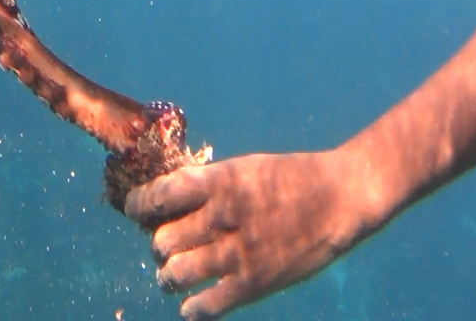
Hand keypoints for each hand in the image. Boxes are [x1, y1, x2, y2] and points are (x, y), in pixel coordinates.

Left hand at [125, 150, 369, 319]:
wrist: (341, 198)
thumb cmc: (291, 178)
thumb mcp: (244, 168)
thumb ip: (208, 185)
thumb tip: (167, 201)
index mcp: (218, 181)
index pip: (158, 195)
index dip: (138, 205)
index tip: (135, 210)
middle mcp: (222, 216)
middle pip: (162, 239)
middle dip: (158, 244)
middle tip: (165, 245)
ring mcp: (238, 253)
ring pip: (175, 273)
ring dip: (168, 276)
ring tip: (171, 275)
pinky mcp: (254, 284)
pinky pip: (206, 306)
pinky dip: (191, 309)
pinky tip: (190, 305)